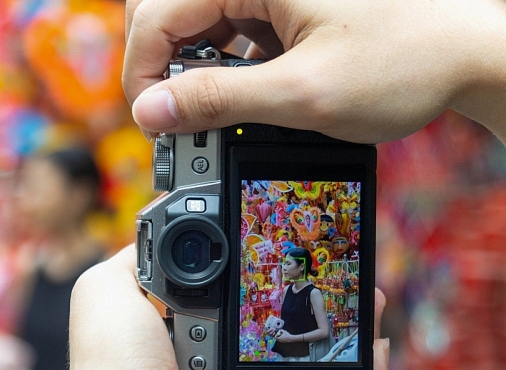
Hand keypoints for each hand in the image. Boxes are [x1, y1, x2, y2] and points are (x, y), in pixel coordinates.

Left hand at [29, 246, 388, 369]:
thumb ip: (138, 258)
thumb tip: (164, 228)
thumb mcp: (109, 291)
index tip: (302, 258)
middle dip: (323, 311)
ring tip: (371, 308)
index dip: (277, 285)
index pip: (245, 311)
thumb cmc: (110, 368)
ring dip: (351, 346)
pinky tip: (375, 362)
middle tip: (349, 282)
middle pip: (288, 343)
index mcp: (189, 343)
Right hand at [123, 0, 505, 143]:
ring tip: (213, 110)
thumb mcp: (302, 92)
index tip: (152, 120)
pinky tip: (245, 89)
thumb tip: (152, 111)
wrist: (465, 54)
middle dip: (159, 64)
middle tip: (175, 114)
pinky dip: (223, 63)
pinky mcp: (282, 4)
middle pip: (166, 9)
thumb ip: (218, 100)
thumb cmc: (404, 62)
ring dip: (191, 67)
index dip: (142, 71)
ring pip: (195, 20)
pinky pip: (229, 27)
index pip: (157, 12)